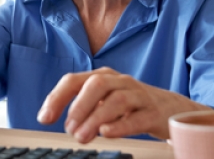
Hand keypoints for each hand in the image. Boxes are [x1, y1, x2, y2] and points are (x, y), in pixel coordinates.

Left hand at [37, 67, 210, 142]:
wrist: (169, 107)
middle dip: (78, 106)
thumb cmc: (129, 104)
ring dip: (95, 118)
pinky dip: (120, 125)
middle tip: (68, 129)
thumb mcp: (103, 99)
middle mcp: (119, 81)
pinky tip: (106, 133)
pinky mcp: (153, 112)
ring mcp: (137, 95)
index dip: (57, 97)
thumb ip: (81, 105)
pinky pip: (137, 117)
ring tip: (82, 136)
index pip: (74, 80)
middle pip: (96, 84)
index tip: (44, 118)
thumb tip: (50, 116)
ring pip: (116, 100)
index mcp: (102, 76)